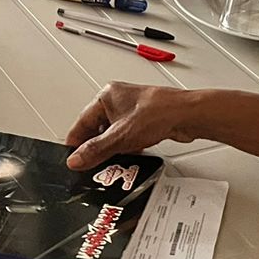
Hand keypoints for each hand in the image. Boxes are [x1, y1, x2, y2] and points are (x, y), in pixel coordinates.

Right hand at [65, 82, 198, 169]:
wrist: (187, 115)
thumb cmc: (158, 112)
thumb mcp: (119, 136)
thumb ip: (95, 150)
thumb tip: (76, 159)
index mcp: (106, 96)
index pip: (82, 121)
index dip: (76, 142)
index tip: (72, 158)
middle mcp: (117, 99)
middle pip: (97, 128)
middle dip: (96, 146)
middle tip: (92, 162)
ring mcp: (131, 109)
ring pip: (113, 133)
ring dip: (113, 147)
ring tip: (113, 160)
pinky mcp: (144, 119)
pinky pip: (127, 136)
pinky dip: (127, 146)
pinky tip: (131, 154)